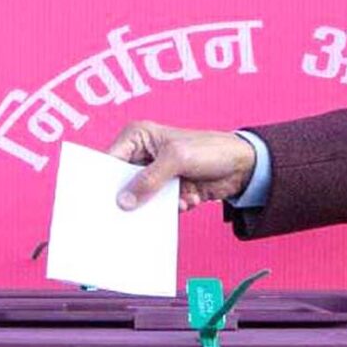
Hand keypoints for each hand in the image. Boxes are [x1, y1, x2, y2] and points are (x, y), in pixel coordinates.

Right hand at [108, 121, 255, 211]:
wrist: (242, 165)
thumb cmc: (210, 149)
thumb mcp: (176, 160)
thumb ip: (149, 180)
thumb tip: (125, 200)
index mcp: (138, 136)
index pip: (111, 159)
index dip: (105, 180)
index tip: (103, 199)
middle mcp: (143, 155)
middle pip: (124, 182)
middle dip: (132, 196)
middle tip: (134, 209)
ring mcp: (156, 174)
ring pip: (142, 198)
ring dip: (159, 204)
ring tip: (179, 199)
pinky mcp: (169, 190)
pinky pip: (159, 206)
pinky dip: (173, 207)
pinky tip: (190, 198)